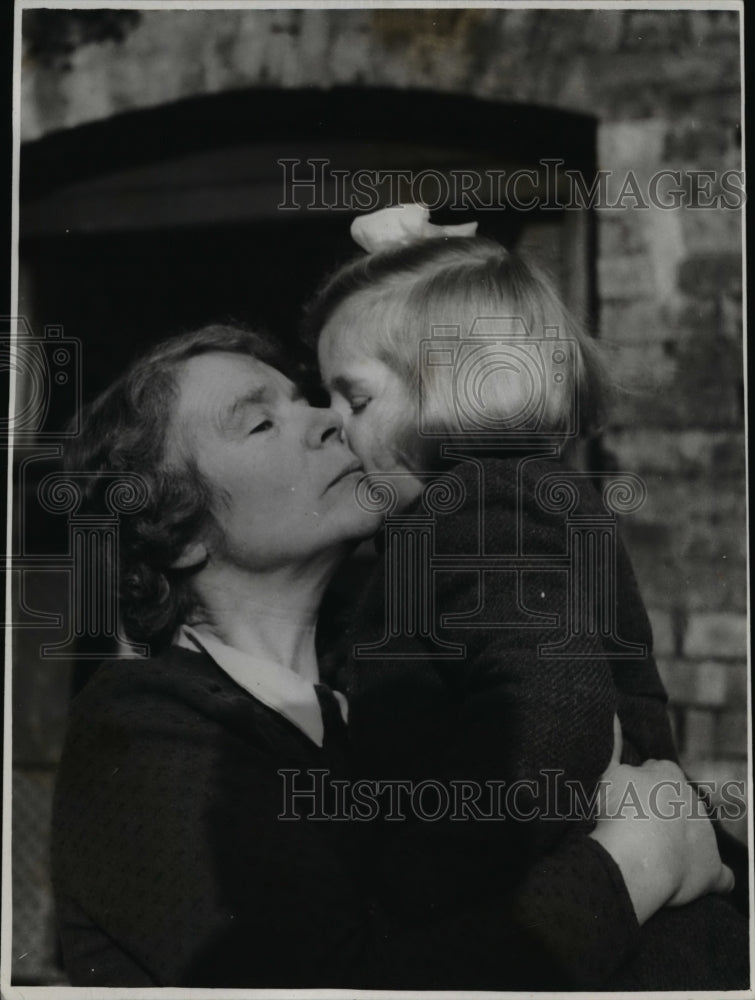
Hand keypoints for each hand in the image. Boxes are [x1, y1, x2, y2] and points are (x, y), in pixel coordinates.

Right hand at [589, 715, 733, 923]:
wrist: (636, 857)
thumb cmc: (619, 811)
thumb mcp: (607, 772)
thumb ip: (612, 746)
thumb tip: (614, 715)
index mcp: (667, 773)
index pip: (655, 771)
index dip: (638, 785)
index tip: (624, 799)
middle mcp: (692, 798)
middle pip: (676, 801)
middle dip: (662, 811)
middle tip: (634, 826)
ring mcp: (705, 835)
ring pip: (696, 833)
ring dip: (682, 840)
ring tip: (653, 855)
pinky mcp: (711, 869)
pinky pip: (721, 875)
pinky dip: (713, 876)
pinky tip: (702, 877)